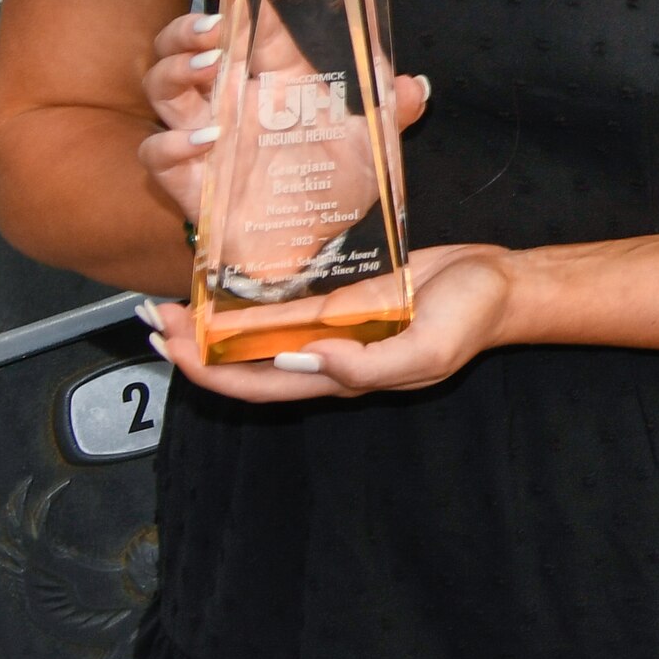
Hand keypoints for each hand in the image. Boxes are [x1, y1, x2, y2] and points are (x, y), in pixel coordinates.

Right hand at [136, 2, 430, 240]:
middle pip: (186, 48)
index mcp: (277, 82)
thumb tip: (413, 85)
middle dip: (190, 30)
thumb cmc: (334, 189)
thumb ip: (393, 113)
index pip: (253, 28)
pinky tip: (207, 138)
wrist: (312, 249)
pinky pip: (156, 152)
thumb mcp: (373, 148)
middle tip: (215, 28)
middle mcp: (234, 102)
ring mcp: (206, 138)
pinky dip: (172, 142)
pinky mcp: (189, 180)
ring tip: (211, 68)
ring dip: (177, 70)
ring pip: (163, 88)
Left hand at [140, 238, 521, 403]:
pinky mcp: (343, 291)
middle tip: (152, 316)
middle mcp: (323, 353)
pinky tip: (227, 274)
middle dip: (192, 345)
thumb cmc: (472, 318)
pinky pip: (286, 297)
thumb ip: (368, 366)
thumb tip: (301, 362)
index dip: (208, 370)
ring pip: (256, 329)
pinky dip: (251, 292)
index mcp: (338, 376)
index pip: (256, 383)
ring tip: (173, 299)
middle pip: (242, 360)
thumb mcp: (428, 351)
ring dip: (211, 319)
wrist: (505, 283)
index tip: (174, 344)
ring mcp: (331, 322)